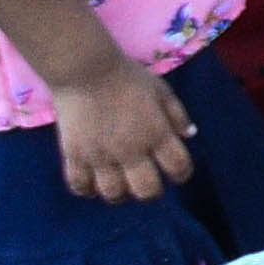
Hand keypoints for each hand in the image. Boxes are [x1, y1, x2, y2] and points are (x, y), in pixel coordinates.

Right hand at [45, 61, 202, 204]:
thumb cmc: (127, 77)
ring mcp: (100, 155)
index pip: (178, 167)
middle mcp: (130, 150)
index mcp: (156, 133)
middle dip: (151, 192)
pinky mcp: (74, 155)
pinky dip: (86, 190)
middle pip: (146, 190)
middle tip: (148, 182)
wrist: (85, 70)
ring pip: (113, 193)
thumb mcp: (161, 90)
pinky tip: (92, 183)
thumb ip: (177, 114)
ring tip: (120, 184)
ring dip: (120, 194)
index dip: (183, 174)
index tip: (178, 172)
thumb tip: (189, 135)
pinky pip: (79, 185)